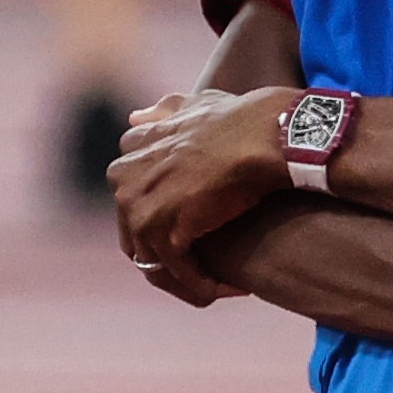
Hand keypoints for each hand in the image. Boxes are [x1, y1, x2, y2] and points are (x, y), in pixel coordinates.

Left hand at [111, 86, 297, 303]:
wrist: (268, 136)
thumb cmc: (243, 119)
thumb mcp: (195, 104)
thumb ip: (163, 113)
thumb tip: (134, 117)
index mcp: (131, 152)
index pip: (135, 203)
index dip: (167, 221)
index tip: (201, 232)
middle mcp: (124, 180)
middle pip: (139, 238)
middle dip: (173, 258)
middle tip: (212, 268)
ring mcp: (140, 207)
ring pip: (155, 263)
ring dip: (189, 280)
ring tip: (223, 286)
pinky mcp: (164, 232)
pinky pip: (178, 273)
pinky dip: (204, 286)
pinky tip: (232, 288)